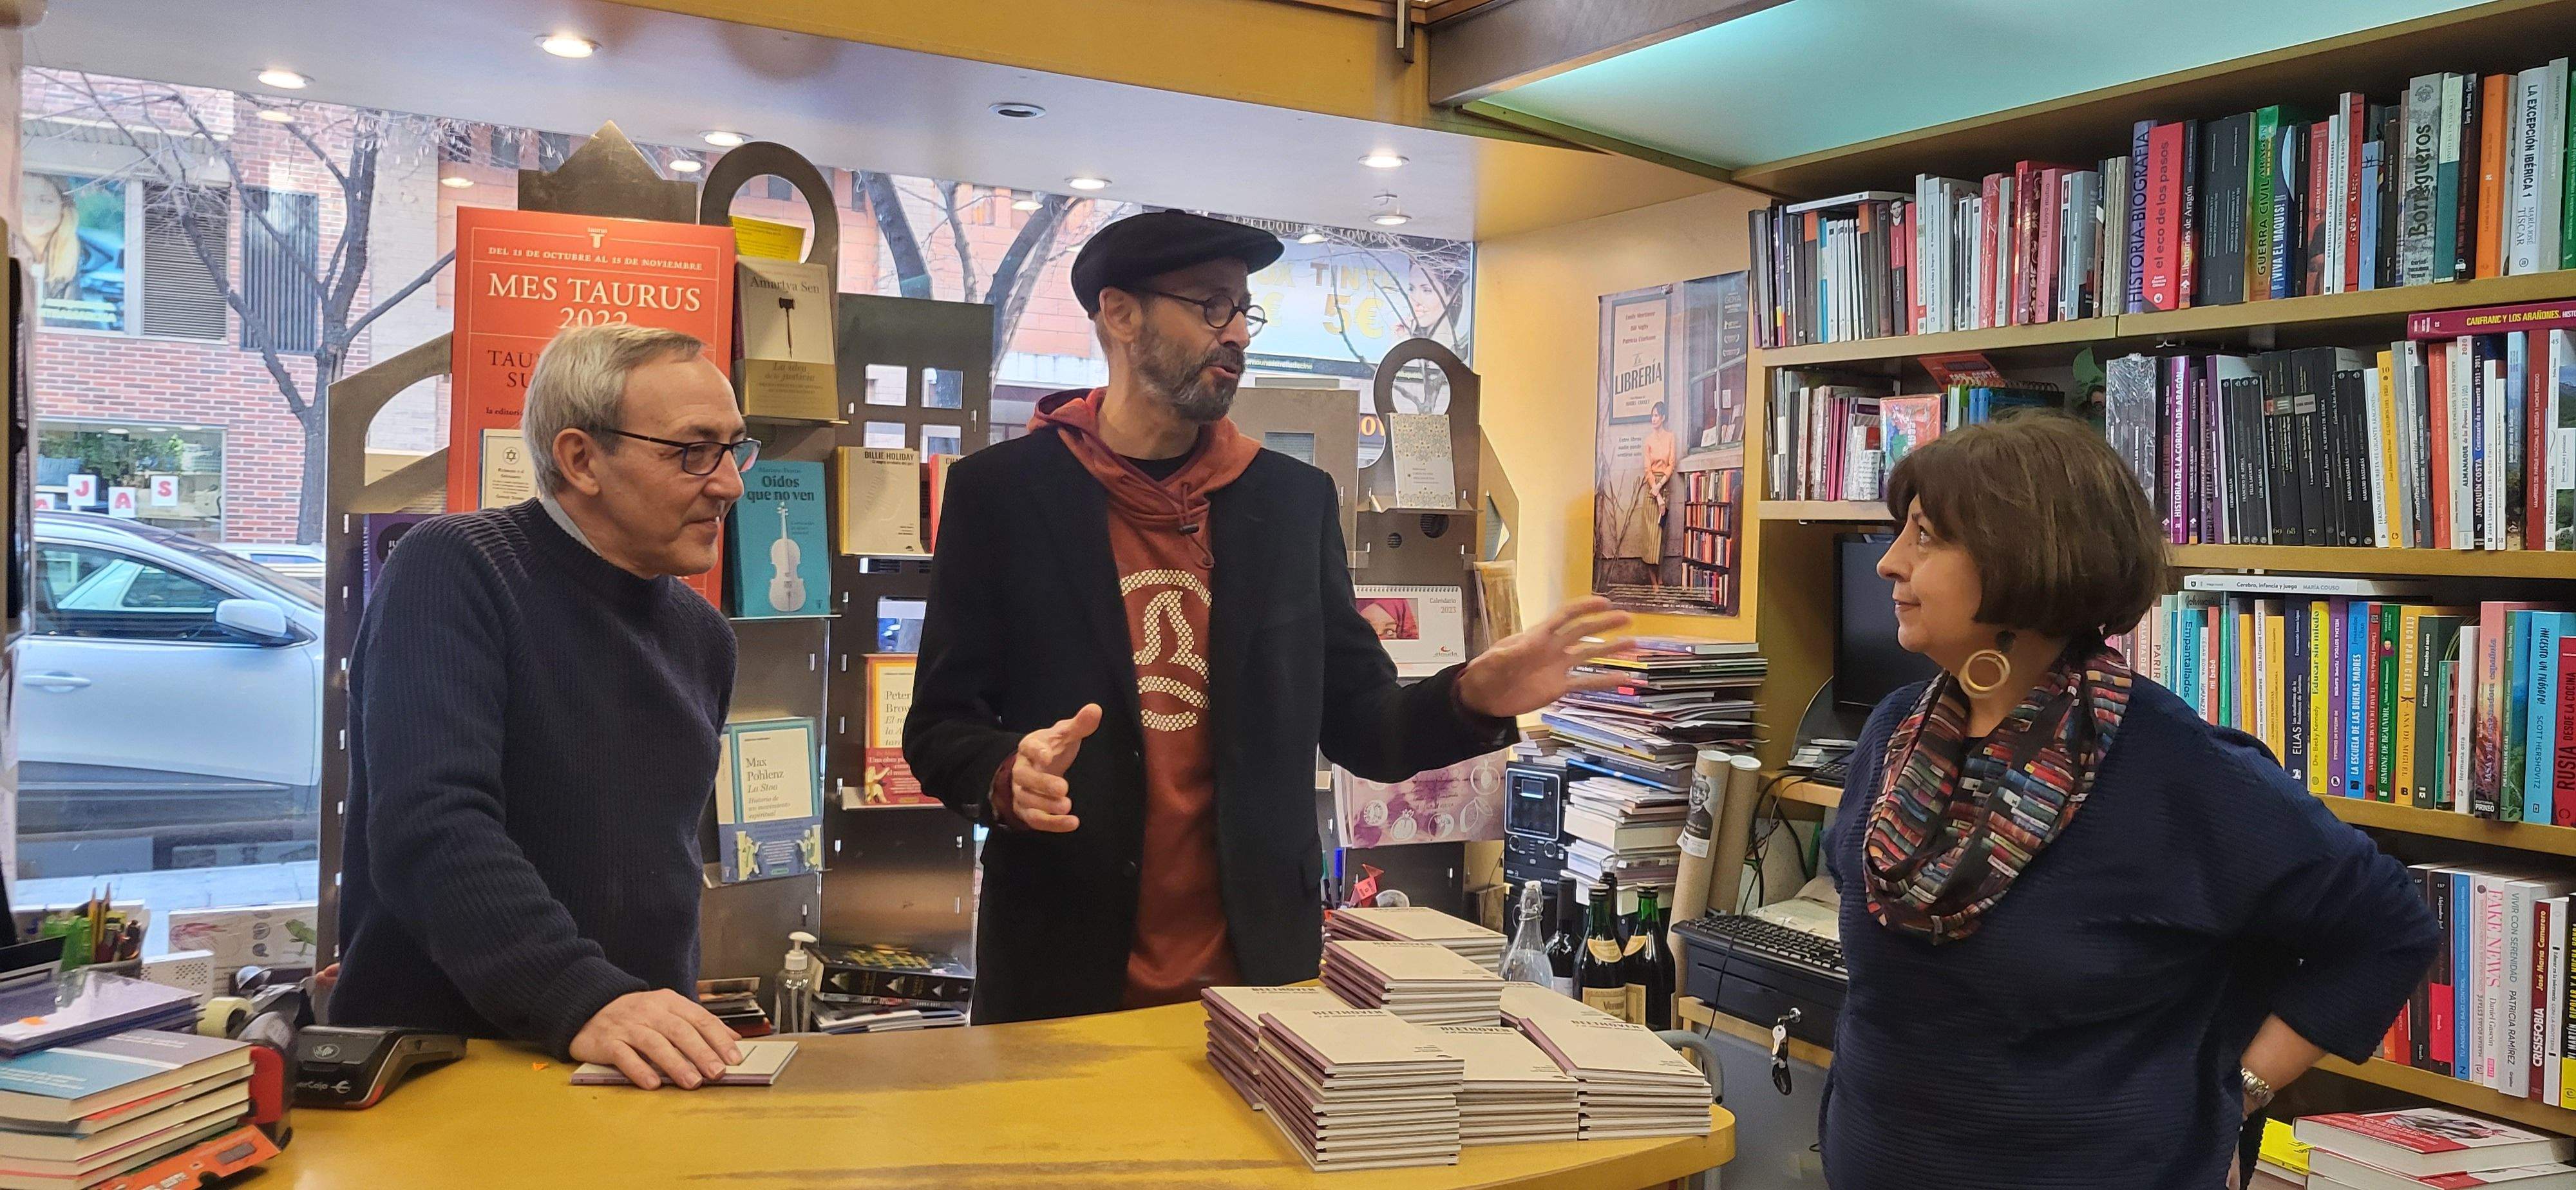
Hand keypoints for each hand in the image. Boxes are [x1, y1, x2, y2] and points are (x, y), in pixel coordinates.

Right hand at [568, 989, 742, 1089]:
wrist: (588, 1007)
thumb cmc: (636, 1015)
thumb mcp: (668, 1010)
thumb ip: (698, 1024)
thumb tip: (733, 1039)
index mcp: (669, 1002)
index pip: (700, 1018)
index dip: (719, 1038)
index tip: (734, 1058)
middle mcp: (650, 1012)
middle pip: (680, 1031)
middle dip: (702, 1052)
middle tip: (717, 1073)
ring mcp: (628, 1026)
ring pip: (655, 1044)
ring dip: (676, 1064)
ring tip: (693, 1082)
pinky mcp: (607, 1042)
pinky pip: (624, 1056)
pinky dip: (639, 1070)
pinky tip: (652, 1084)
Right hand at [1009, 703, 1099, 832]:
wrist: (1038, 766)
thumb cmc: (1053, 748)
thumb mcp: (1065, 734)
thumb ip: (1079, 725)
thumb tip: (1095, 709)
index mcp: (1030, 747)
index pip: (1028, 747)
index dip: (1036, 752)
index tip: (1047, 755)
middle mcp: (1021, 770)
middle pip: (1025, 777)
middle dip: (1042, 783)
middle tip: (1063, 788)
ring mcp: (1022, 791)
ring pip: (1028, 800)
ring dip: (1046, 805)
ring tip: (1068, 807)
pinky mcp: (1027, 810)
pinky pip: (1035, 819)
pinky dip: (1052, 824)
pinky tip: (1072, 823)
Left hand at [1454, 596, 1632, 718]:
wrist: (1484, 697)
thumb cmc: (1485, 673)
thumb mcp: (1492, 661)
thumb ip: (1507, 655)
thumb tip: (1521, 647)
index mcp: (1537, 637)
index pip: (1564, 617)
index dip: (1583, 608)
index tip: (1603, 603)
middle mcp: (1552, 648)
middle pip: (1582, 631)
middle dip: (1604, 624)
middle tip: (1627, 618)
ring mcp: (1557, 667)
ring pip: (1589, 655)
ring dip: (1610, 649)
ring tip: (1633, 643)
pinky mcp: (1559, 687)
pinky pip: (1585, 682)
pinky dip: (1604, 681)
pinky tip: (1623, 678)